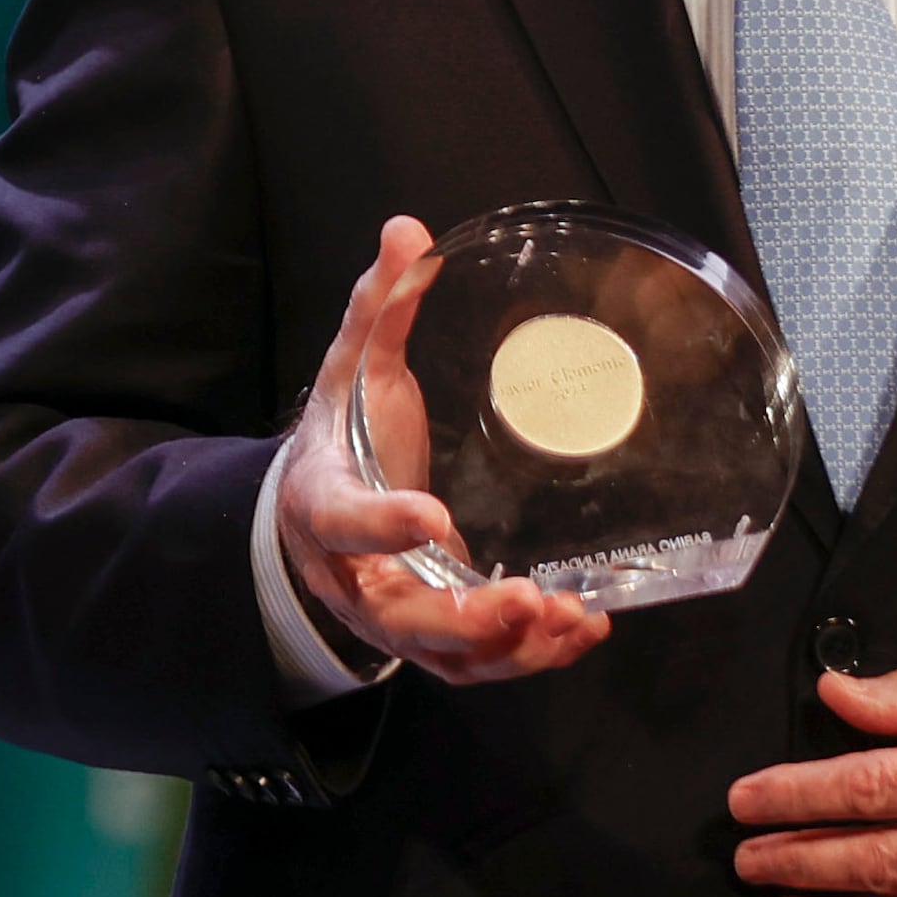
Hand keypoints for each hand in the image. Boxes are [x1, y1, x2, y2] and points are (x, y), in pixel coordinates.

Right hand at [270, 215, 613, 684]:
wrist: (314, 516)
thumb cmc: (342, 439)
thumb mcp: (350, 370)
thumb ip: (378, 308)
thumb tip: (408, 230)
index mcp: (322, 502)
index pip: (344, 518)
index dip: (383, 523)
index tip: (430, 514)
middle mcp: (353, 575)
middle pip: (397, 614)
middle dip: (462, 616)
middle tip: (522, 597)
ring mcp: (395, 613)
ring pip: (444, 654)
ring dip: (508, 646)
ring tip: (568, 618)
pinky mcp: (435, 637)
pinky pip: (477, 665)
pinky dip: (529, 656)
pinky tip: (581, 627)